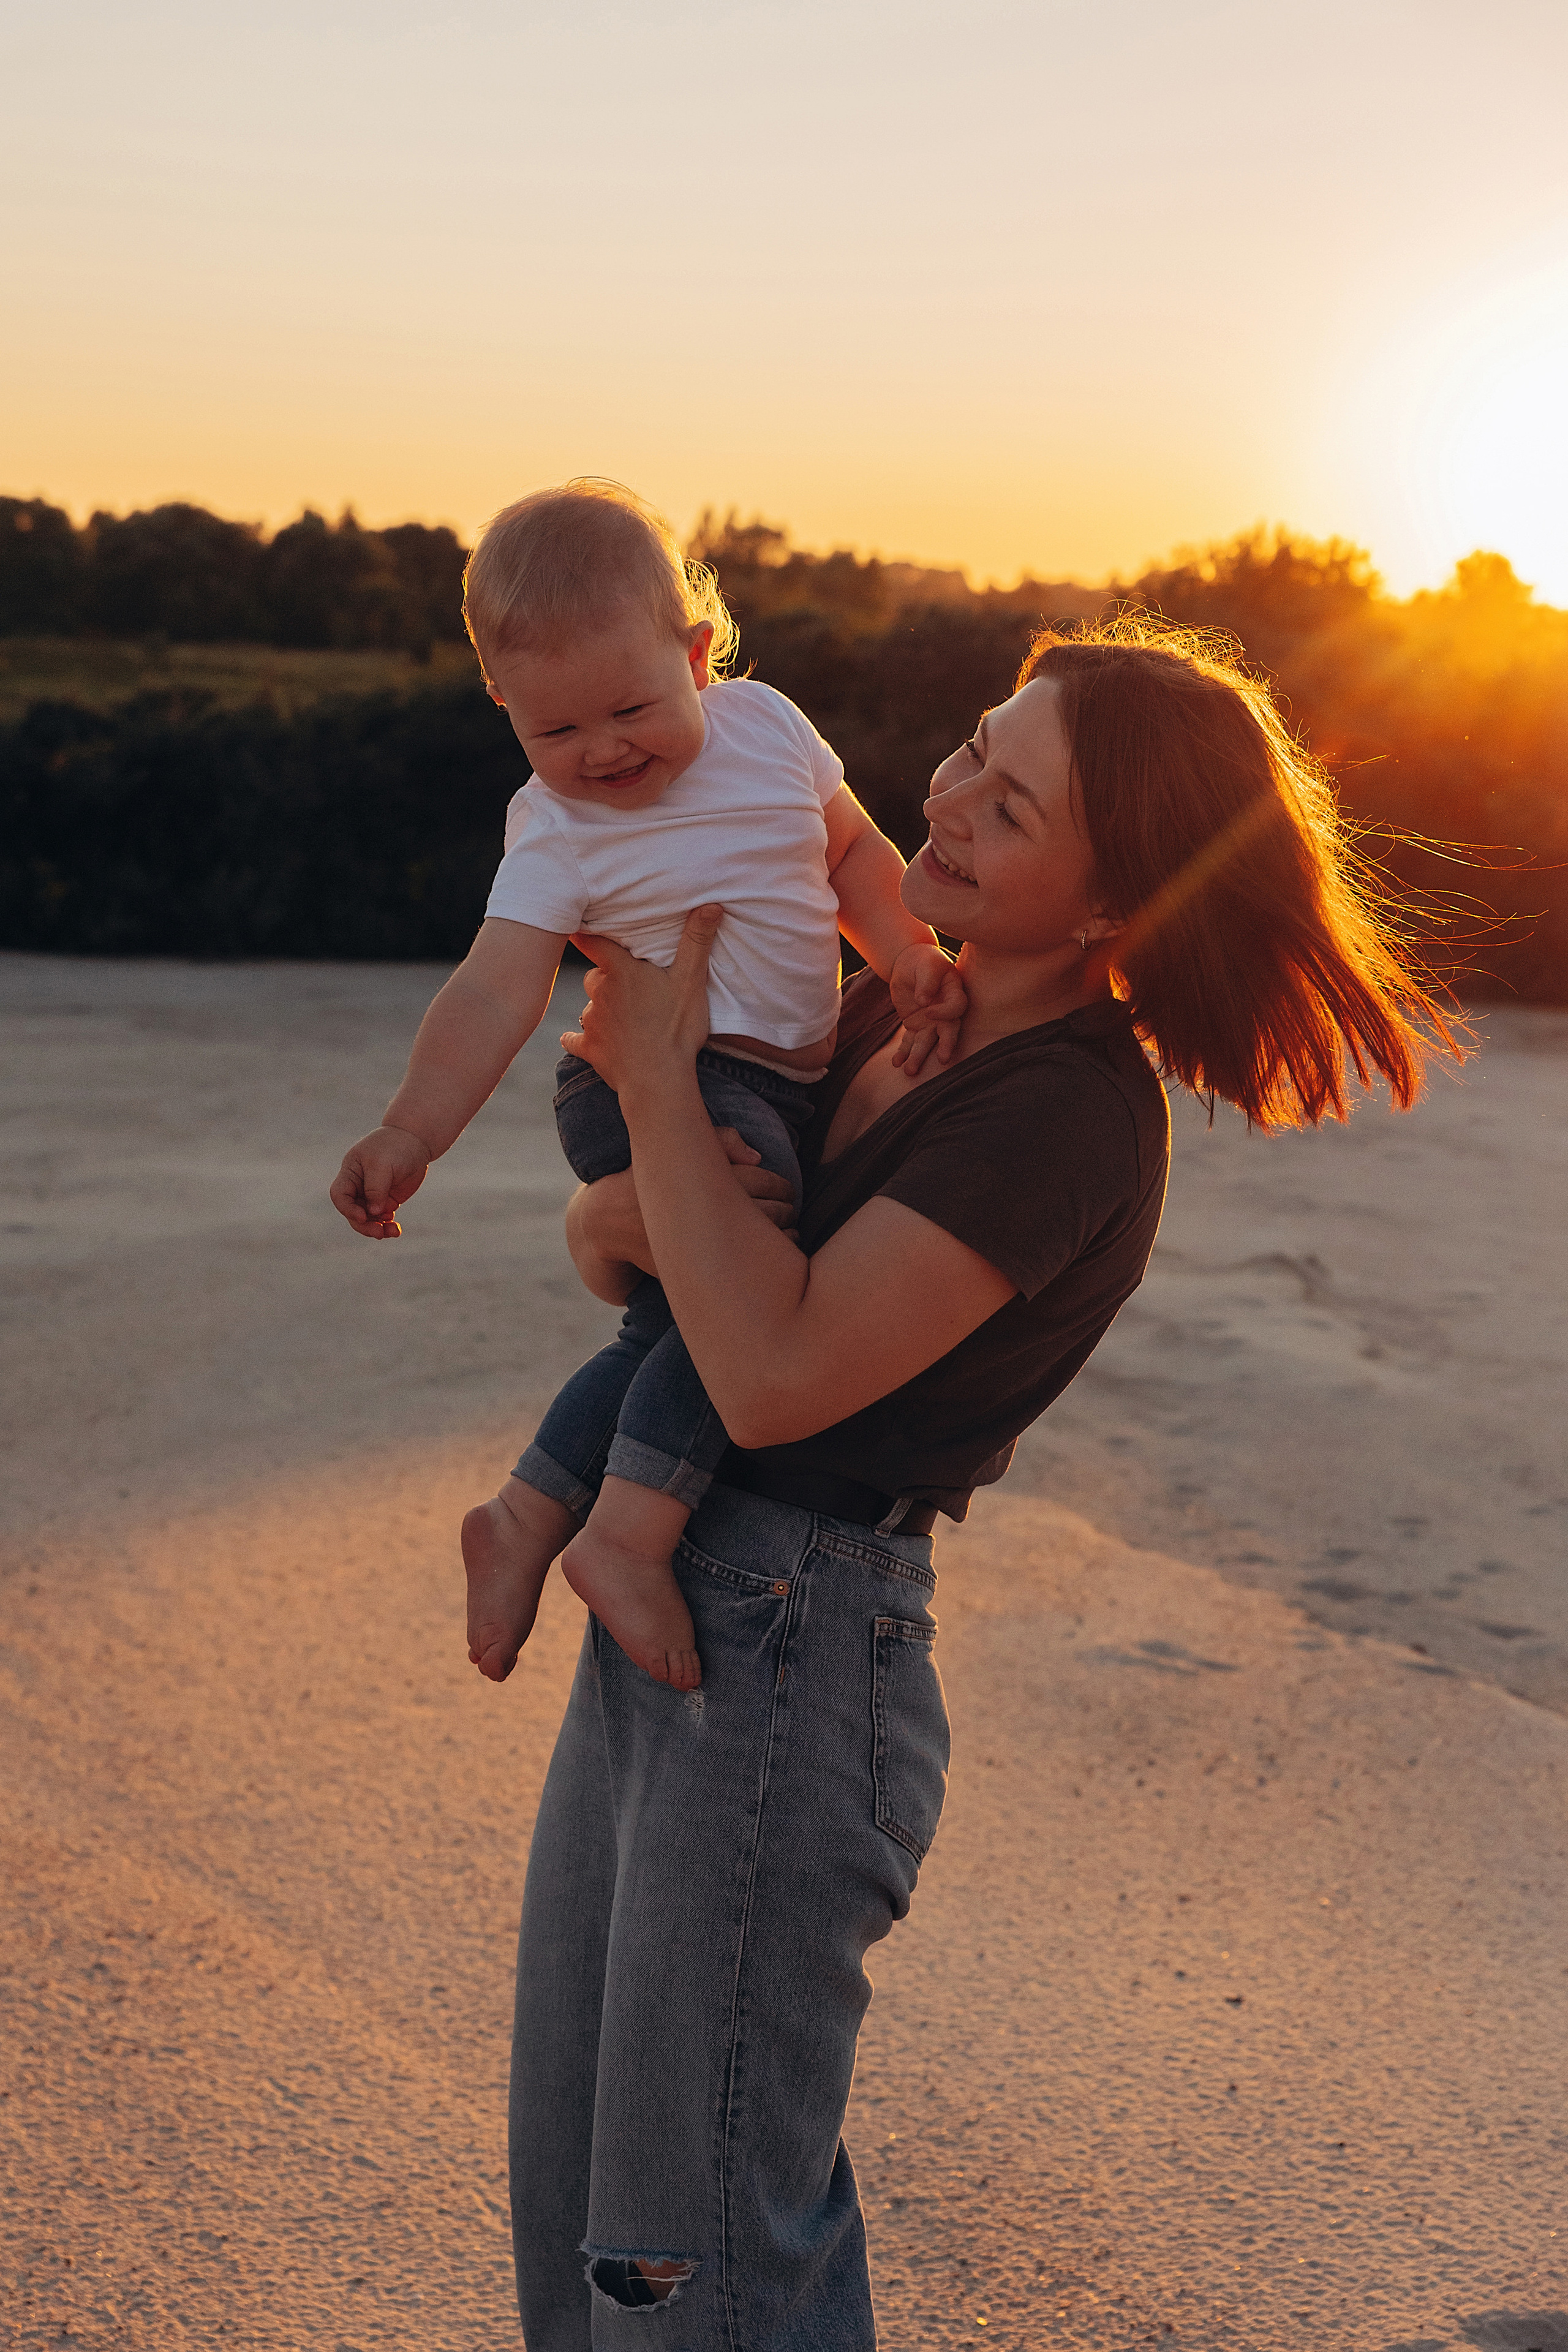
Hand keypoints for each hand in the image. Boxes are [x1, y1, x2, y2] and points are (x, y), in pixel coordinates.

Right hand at [329, 1125, 431, 1237]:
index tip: (363, 1216)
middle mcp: (358, 1186)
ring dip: (377, 1228)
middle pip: (352, 1212)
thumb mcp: (382, 1164)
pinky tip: (396, 1229)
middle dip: (364, 1224)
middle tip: (379, 1233)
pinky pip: (382, 1219)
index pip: (340, 1195)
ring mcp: (372, 1194)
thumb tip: (374, 1212)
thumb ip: (376, 1188)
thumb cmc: (394, 1147)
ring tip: (393, 1232)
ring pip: (367, 1219)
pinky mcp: (387, 1200)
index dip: (348, 1209)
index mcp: (350, 1173)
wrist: (415, 1141)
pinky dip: (387, 1226)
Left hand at [562, 906, 721, 1097]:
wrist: (657, 1080)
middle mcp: (600, 993)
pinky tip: (579, 1041)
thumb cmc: (675, 1029)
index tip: (575, 924)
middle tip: (625, 983)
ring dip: (600, 1008)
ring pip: (589, 1007)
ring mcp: (592, 1022)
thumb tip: (711, 905)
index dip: (583, 932)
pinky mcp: (589, 1048)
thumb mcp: (691, 982)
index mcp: (622, 972)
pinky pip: (576, 1040)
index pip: (593, 942)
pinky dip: (578, 1039)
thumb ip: (696, 942)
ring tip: (622, 1017)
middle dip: (605, 977)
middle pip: (594, 976)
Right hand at [572, 1127, 795, 1282]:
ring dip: (785, 1234)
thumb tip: (757, 1158)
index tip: (785, 1188)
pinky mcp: (699, 1270)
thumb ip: (719, 1140)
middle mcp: (707, 1212)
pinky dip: (768, 1261)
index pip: (764, 1181)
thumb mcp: (676, 1147)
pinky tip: (771, 1257)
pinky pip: (749, 1269)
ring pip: (766, 1242)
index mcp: (706, 1179)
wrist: (606, 1220)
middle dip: (786, 1208)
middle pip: (773, 1211)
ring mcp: (704, 1245)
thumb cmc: (647, 1178)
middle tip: (789, 1208)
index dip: (782, 1185)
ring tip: (787, 1229)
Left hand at [888, 942, 967, 1075]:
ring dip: (919, 1056)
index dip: (944, 1012)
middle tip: (943, 1060)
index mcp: (954, 993)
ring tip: (910, 1071)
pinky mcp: (915, 1026)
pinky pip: (910, 1042)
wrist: (910, 964)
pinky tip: (896, 1063)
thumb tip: (923, 1000)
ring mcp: (931, 1022)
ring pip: (927, 1041)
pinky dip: (904, 1053)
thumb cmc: (924, 961)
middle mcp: (945, 1012)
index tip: (928, 1011)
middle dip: (945, 1046)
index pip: (956, 1008)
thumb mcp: (927, 965)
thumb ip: (927, 981)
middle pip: (948, 1031)